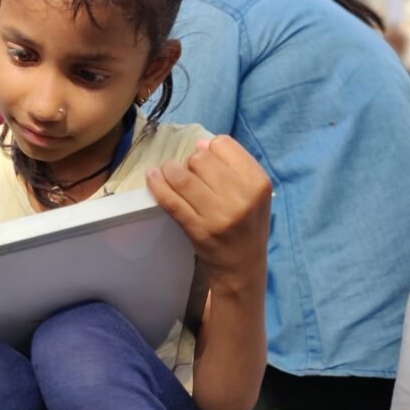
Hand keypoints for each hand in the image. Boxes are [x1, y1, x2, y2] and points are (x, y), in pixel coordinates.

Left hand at [146, 136, 270, 291]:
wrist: (242, 265)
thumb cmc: (246, 224)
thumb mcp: (253, 192)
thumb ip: (233, 165)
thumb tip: (200, 143)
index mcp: (258, 182)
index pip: (224, 145)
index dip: (210, 149)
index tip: (206, 162)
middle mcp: (241, 197)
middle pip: (200, 158)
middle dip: (190, 161)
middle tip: (190, 175)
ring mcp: (218, 215)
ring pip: (182, 176)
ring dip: (170, 170)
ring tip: (168, 174)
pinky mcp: (197, 229)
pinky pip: (170, 200)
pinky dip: (156, 185)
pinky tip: (152, 177)